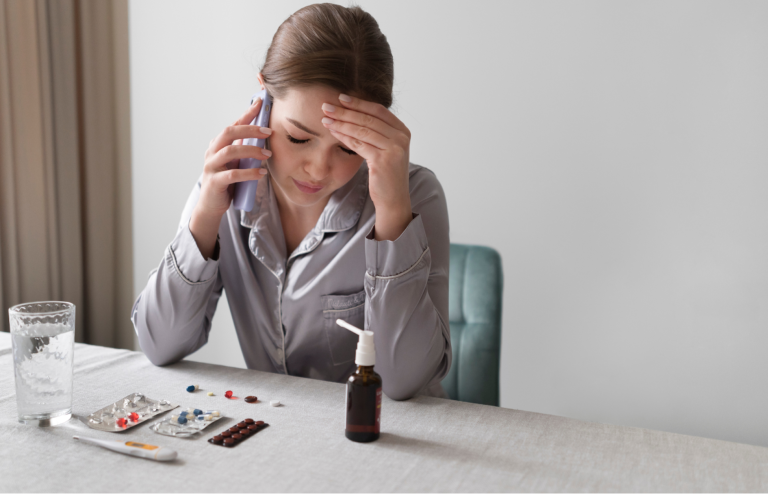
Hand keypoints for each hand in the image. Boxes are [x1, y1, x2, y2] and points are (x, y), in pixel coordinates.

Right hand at [189, 98, 272, 257]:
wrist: (211, 206)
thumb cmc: (226, 182)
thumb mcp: (236, 163)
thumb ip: (244, 150)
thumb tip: (263, 136)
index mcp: (218, 145)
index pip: (233, 125)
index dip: (246, 113)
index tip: (260, 103)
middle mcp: (212, 152)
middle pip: (229, 132)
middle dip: (249, 129)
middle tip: (268, 131)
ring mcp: (212, 166)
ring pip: (230, 151)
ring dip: (251, 150)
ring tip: (267, 154)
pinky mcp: (215, 182)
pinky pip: (233, 174)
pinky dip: (249, 172)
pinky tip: (261, 172)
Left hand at [321, 94, 412, 240]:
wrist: (393, 200)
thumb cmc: (386, 175)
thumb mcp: (385, 149)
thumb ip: (377, 132)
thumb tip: (354, 113)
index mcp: (403, 131)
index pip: (378, 110)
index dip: (359, 103)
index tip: (341, 97)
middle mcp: (401, 138)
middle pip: (369, 118)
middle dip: (345, 111)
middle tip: (327, 105)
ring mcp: (394, 148)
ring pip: (362, 130)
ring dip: (341, 122)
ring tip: (325, 118)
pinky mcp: (383, 160)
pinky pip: (358, 144)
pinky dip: (343, 136)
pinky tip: (332, 132)